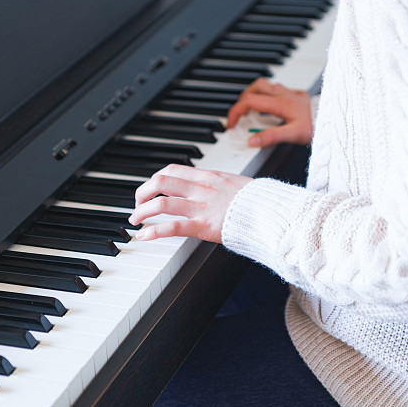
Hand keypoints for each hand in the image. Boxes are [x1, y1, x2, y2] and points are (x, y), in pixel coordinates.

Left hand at [127, 164, 252, 242]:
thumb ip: (219, 185)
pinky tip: (144, 236)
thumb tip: (212, 188)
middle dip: (142, 193)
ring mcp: (201, 207)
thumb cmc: (259, 201)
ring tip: (135, 220)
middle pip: (160, 182)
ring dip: (142, 212)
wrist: (272, 212)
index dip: (155, 179)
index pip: (173, 170)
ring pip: (161, 203)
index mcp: (209, 176)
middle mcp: (201, 188)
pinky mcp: (204, 225)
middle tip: (137, 204)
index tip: (151, 189)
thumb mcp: (236, 184)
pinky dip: (153, 231)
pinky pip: (172, 227)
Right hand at [227, 79, 312, 146]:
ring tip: (251, 109)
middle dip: (242, 100)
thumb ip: (271, 137)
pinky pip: (277, 89)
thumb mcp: (293, 135)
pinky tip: (271, 107)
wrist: (337, 120)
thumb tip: (251, 140)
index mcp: (280, 103)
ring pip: (266, 85)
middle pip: (255, 88)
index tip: (232, 123)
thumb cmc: (317, 127)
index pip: (249, 101)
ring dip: (254, 95)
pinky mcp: (298, 95)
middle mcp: (285, 94)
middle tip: (239, 115)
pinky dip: (268, 96)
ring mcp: (291, 93)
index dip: (235, 111)